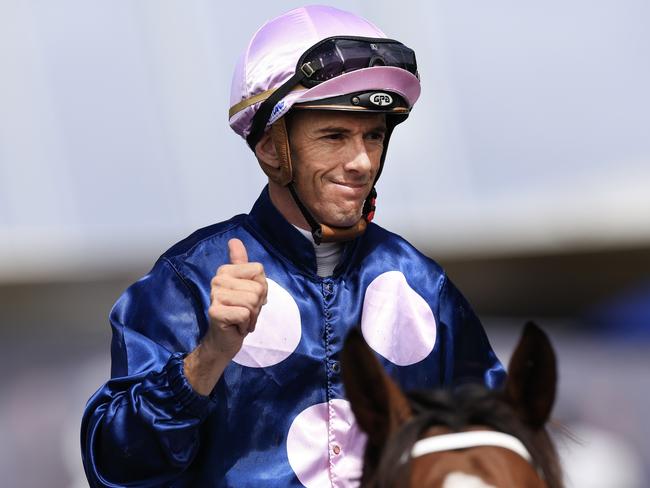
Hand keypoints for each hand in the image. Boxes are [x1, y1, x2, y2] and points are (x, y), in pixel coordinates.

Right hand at [203, 238, 267, 358]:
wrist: (224, 340)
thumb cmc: (239, 313)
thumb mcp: (248, 286)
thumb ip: (243, 263)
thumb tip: (234, 240)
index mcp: (226, 270)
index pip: (258, 270)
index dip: (261, 287)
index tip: (250, 298)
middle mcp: (218, 279)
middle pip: (257, 287)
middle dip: (257, 304)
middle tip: (245, 312)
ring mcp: (215, 295)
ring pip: (252, 301)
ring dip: (252, 316)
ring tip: (241, 319)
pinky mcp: (215, 312)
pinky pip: (245, 314)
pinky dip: (246, 324)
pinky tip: (236, 326)